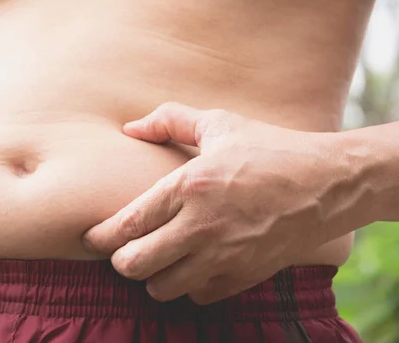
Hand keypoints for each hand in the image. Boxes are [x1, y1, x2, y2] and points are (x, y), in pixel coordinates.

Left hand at [83, 102, 355, 303]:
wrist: (327, 184)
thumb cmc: (270, 149)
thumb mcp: (219, 123)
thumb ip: (170, 121)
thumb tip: (131, 127)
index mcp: (188, 187)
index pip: (127, 224)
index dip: (100, 236)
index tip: (90, 238)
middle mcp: (200, 227)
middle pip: (135, 265)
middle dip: (121, 261)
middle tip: (124, 250)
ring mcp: (223, 256)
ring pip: (162, 288)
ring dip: (152, 276)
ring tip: (157, 259)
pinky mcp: (243, 276)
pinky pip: (197, 296)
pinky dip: (187, 286)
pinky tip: (191, 266)